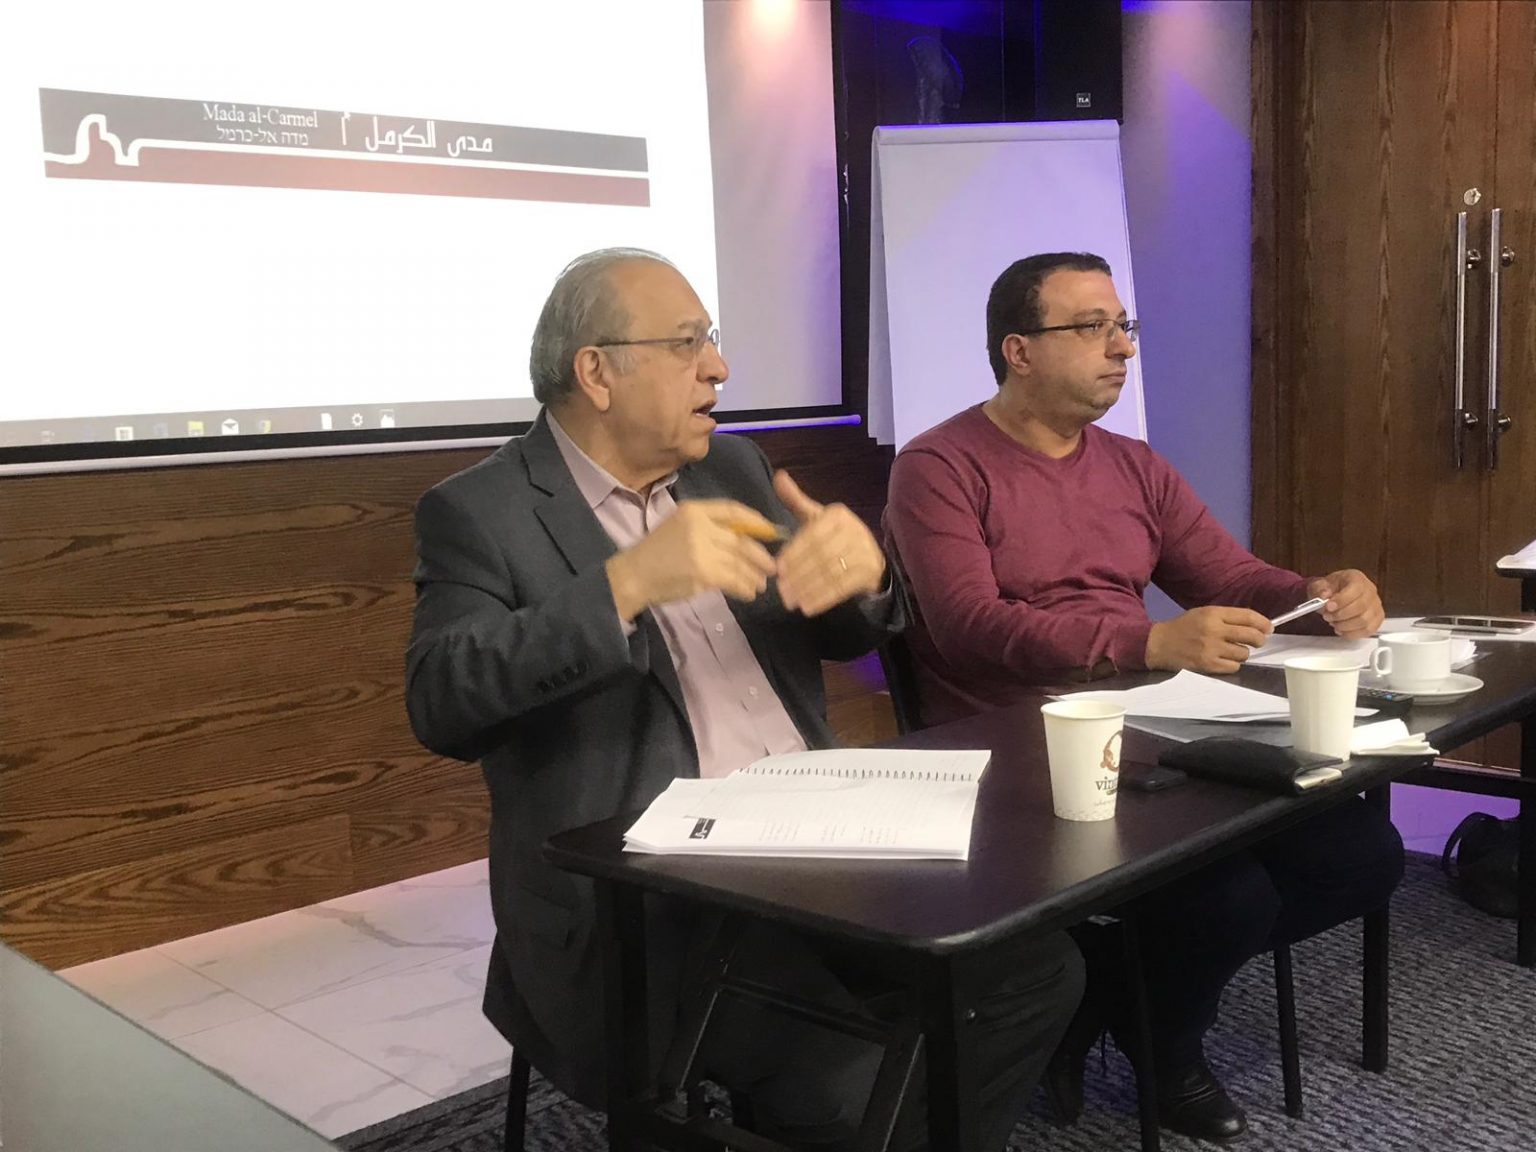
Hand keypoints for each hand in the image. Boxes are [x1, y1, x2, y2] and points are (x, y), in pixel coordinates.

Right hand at [605, 500, 777, 620]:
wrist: (634, 575)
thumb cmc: (656, 553)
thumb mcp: (679, 527)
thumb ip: (708, 528)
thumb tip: (744, 538)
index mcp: (694, 510)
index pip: (733, 510)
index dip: (756, 521)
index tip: (771, 532)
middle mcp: (700, 525)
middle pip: (741, 540)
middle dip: (760, 555)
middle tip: (771, 567)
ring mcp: (702, 548)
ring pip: (739, 562)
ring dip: (753, 575)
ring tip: (760, 585)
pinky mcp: (703, 571)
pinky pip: (733, 579)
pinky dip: (744, 587)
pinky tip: (748, 593)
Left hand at [772, 470, 886, 615]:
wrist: (870, 560)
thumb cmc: (834, 538)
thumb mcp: (816, 518)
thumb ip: (796, 500)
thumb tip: (779, 476)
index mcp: (837, 515)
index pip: (811, 536)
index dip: (793, 554)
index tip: (777, 569)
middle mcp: (854, 529)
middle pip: (820, 556)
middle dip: (798, 575)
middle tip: (781, 590)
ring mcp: (865, 551)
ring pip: (830, 573)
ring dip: (807, 589)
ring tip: (790, 601)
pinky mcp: (870, 571)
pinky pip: (842, 587)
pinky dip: (823, 598)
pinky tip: (807, 607)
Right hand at [1145, 606, 1272, 673]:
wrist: (1159, 644)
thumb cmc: (1183, 627)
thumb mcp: (1203, 613)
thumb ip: (1227, 617)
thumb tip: (1256, 625)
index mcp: (1213, 613)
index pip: (1247, 616)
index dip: (1263, 623)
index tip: (1269, 628)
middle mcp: (1214, 630)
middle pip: (1251, 636)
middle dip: (1259, 639)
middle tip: (1258, 641)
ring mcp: (1211, 649)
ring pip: (1244, 654)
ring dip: (1242, 653)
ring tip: (1232, 651)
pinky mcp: (1207, 665)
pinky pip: (1233, 667)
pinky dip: (1232, 665)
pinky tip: (1223, 660)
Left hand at [1307, 569, 1383, 637]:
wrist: (1335, 594)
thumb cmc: (1330, 589)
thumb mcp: (1319, 585)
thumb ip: (1319, 590)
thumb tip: (1324, 596)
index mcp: (1357, 578)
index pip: (1356, 589)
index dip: (1341, 600)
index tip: (1328, 607)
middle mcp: (1370, 591)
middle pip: (1361, 607)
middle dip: (1340, 615)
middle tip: (1327, 616)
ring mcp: (1376, 606)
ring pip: (1365, 621)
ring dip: (1345, 626)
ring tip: (1333, 623)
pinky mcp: (1376, 619)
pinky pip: (1368, 630)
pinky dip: (1352, 633)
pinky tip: (1341, 630)